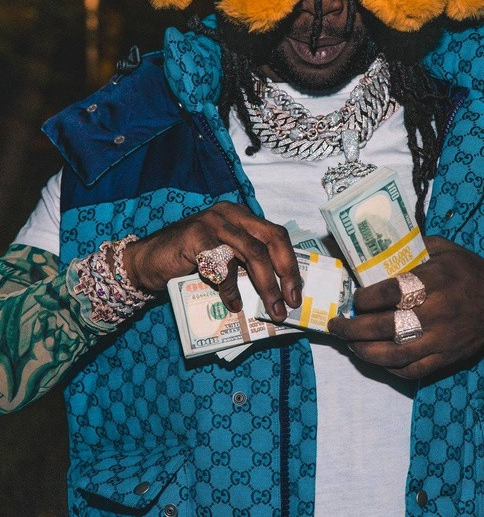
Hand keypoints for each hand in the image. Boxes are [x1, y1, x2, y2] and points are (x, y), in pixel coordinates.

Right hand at [122, 202, 302, 319]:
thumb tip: (280, 289)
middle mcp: (230, 213)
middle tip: (290, 301)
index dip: (290, 263)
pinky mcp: (195, 236)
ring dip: (265, 285)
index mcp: (242, 216)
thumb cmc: (190, 262)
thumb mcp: (225, 257)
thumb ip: (247, 262)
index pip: (276, 235)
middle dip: (285, 272)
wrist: (148, 262)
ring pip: (252, 252)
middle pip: (271, 239)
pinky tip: (233, 304)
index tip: (297, 290)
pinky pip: (222, 264)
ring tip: (271, 309)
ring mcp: (212, 222)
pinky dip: (231, 288)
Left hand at [328, 235, 483, 377]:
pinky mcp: (445, 359)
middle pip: (385, 327)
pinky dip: (389, 368)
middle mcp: (435, 312)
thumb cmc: (470, 272)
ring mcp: (440, 340)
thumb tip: (376, 246)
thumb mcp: (444, 249)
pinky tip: (375, 358)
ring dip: (364, 352)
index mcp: (434, 281)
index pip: (389, 293)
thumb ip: (412, 248)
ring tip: (349, 344)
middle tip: (337, 325)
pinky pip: (412, 371)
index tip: (353, 299)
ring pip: (394, 355)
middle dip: (353, 328)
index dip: (364, 298)